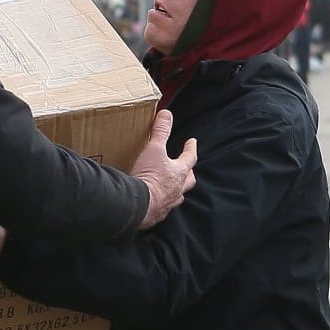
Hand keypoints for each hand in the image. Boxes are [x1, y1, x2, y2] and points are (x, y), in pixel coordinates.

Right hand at [130, 111, 196, 228]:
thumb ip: (160, 131)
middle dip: (189, 173)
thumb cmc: (148, 177)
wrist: (137, 206)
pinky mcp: (156, 214)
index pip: (190, 158)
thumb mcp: (153, 149)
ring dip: (176, 190)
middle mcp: (177, 190)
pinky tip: (153, 202)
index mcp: (179, 173)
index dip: (190, 149)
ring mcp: (167, 204)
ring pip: (177, 196)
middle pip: (189, 181)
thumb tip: (166, 115)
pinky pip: (162, 208)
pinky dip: (160, 204)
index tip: (192, 142)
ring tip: (171, 187)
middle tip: (187, 169)